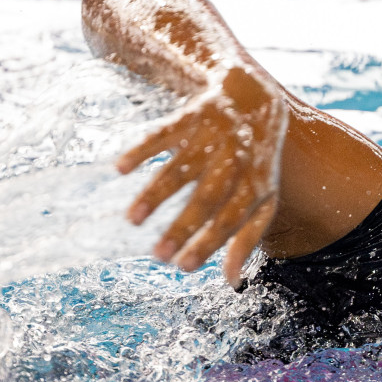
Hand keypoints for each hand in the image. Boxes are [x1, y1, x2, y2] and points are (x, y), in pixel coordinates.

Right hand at [116, 70, 286, 286]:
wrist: (255, 98)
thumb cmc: (255, 162)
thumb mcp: (261, 198)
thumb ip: (247, 238)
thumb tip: (233, 283)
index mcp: (257, 184)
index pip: (233, 219)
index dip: (210, 243)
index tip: (182, 267)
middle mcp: (238, 159)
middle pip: (209, 197)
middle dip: (184, 227)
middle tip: (157, 255)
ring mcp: (217, 135)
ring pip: (183, 167)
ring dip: (157, 193)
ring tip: (132, 220)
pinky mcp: (195, 112)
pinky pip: (166, 131)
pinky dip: (143, 149)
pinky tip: (120, 169)